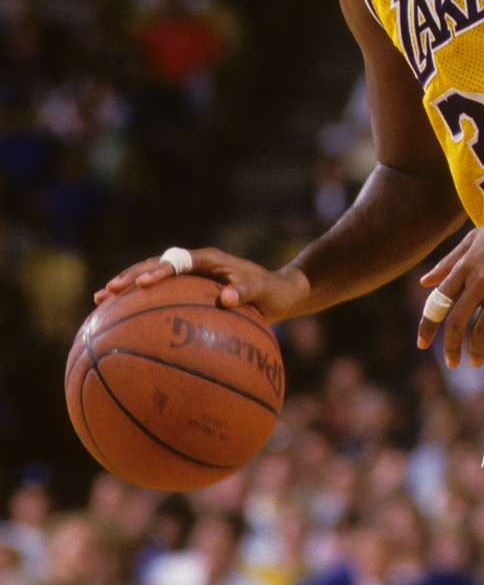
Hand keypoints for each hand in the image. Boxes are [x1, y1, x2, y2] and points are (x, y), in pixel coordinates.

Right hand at [93, 248, 311, 322]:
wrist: (280, 292)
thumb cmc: (274, 292)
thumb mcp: (265, 292)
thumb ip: (247, 291)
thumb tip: (227, 299)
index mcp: (210, 260)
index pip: (178, 261)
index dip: (159, 270)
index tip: (142, 283)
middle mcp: (196, 264)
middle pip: (156, 265)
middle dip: (130, 276)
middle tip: (107, 291)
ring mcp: (191, 276)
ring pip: (153, 277)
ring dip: (128, 287)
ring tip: (101, 301)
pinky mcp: (190, 290)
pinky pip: (162, 296)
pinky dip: (142, 304)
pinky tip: (122, 324)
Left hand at [417, 205, 483, 367]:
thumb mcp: (475, 238)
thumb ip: (449, 261)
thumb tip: (425, 281)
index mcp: (466, 264)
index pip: (439, 301)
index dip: (428, 326)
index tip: (422, 345)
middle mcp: (481, 276)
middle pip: (457, 320)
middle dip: (450, 346)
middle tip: (452, 363)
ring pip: (483, 327)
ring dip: (477, 350)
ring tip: (476, 361)